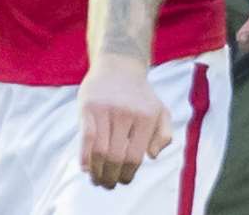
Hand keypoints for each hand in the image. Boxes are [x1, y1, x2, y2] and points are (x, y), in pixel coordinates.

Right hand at [78, 53, 171, 188]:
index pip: (134, 157)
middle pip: (116, 157)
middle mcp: (128, 113)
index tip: (122, 181)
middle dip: (110, 177)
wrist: (119, 64)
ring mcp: (107, 109)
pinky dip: (84, 157)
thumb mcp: (160, 110)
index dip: (127, 175)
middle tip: (107, 184)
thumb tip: (151, 156)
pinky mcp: (89, 106)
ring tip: (96, 179)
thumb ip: (164, 134)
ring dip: (96, 171)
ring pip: (100, 151)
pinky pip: (86, 137)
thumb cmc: (140, 95)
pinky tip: (85, 167)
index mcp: (147, 116)